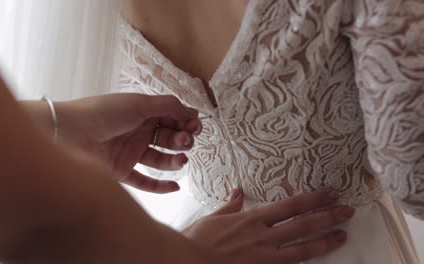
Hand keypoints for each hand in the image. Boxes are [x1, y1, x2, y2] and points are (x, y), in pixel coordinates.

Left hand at [54, 93, 201, 192]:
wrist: (68, 133)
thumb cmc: (102, 113)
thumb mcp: (139, 103)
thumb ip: (168, 107)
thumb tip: (192, 112)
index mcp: (142, 112)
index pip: (171, 118)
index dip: (185, 122)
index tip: (195, 127)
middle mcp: (137, 131)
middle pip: (167, 138)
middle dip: (181, 139)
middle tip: (185, 141)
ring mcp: (129, 152)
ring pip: (159, 160)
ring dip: (174, 160)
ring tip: (181, 159)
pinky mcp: (121, 171)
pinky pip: (144, 182)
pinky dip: (160, 186)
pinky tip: (176, 185)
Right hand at [184, 189, 354, 263]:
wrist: (188, 262)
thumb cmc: (198, 240)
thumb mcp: (213, 218)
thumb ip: (230, 206)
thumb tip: (239, 192)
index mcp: (252, 219)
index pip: (291, 206)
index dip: (313, 199)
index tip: (330, 194)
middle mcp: (263, 236)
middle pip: (303, 224)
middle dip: (328, 216)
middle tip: (348, 210)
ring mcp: (265, 256)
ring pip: (303, 248)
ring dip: (325, 241)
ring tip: (343, 235)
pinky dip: (305, 263)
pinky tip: (319, 260)